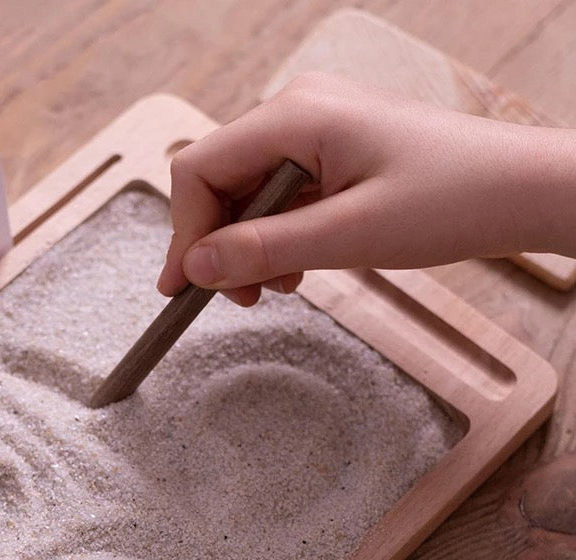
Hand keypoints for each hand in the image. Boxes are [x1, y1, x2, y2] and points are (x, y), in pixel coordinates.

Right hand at [157, 72, 575, 305]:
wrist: (522, 191)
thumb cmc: (452, 199)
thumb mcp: (348, 235)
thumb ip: (264, 250)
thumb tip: (194, 267)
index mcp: (295, 116)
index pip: (199, 170)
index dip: (185, 233)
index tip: (185, 289)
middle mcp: (297, 113)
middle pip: (218, 181)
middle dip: (218, 245)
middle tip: (241, 299)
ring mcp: (315, 131)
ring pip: (246, 193)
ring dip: (247, 246)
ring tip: (279, 287)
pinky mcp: (332, 154)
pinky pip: (279, 196)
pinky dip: (276, 237)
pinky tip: (297, 267)